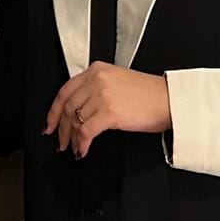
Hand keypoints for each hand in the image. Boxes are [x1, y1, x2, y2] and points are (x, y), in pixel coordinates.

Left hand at [43, 62, 171, 158]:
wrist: (169, 100)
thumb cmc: (149, 95)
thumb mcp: (118, 82)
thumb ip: (96, 90)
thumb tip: (80, 112)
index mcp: (97, 70)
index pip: (65, 90)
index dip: (54, 110)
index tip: (50, 123)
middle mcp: (97, 80)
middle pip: (67, 107)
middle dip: (60, 129)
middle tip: (60, 142)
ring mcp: (102, 95)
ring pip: (75, 121)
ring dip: (72, 139)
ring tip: (74, 148)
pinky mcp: (109, 112)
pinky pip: (86, 131)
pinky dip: (81, 144)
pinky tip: (83, 150)